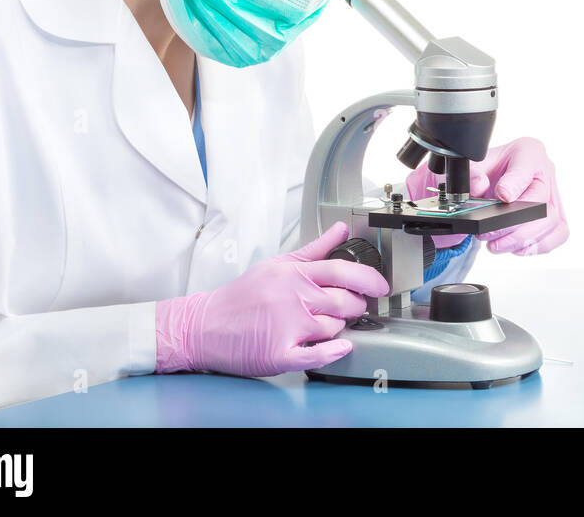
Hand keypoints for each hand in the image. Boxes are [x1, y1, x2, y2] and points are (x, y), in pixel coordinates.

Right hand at [154, 220, 388, 375]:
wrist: (203, 326)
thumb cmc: (241, 296)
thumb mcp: (277, 264)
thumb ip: (314, 249)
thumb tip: (341, 229)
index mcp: (293, 274)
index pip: (342, 269)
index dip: (369, 278)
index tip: (381, 286)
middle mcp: (292, 298)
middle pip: (345, 301)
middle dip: (355, 306)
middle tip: (348, 308)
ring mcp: (287, 327)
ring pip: (334, 327)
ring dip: (336, 328)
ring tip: (319, 324)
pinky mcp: (279, 353)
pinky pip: (318, 355)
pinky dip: (334, 352)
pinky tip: (339, 347)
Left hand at [406, 137, 567, 255]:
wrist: (498, 179)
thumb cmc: (493, 169)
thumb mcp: (476, 165)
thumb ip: (472, 173)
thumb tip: (478, 185)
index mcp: (529, 152)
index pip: (527, 166)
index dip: (515, 184)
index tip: (502, 196)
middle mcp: (546, 172)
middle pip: (540, 202)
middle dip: (511, 223)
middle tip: (487, 233)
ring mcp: (554, 195)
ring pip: (551, 221)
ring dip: (521, 239)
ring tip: (497, 244)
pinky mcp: (558, 216)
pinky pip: (559, 234)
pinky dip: (538, 245)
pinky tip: (517, 247)